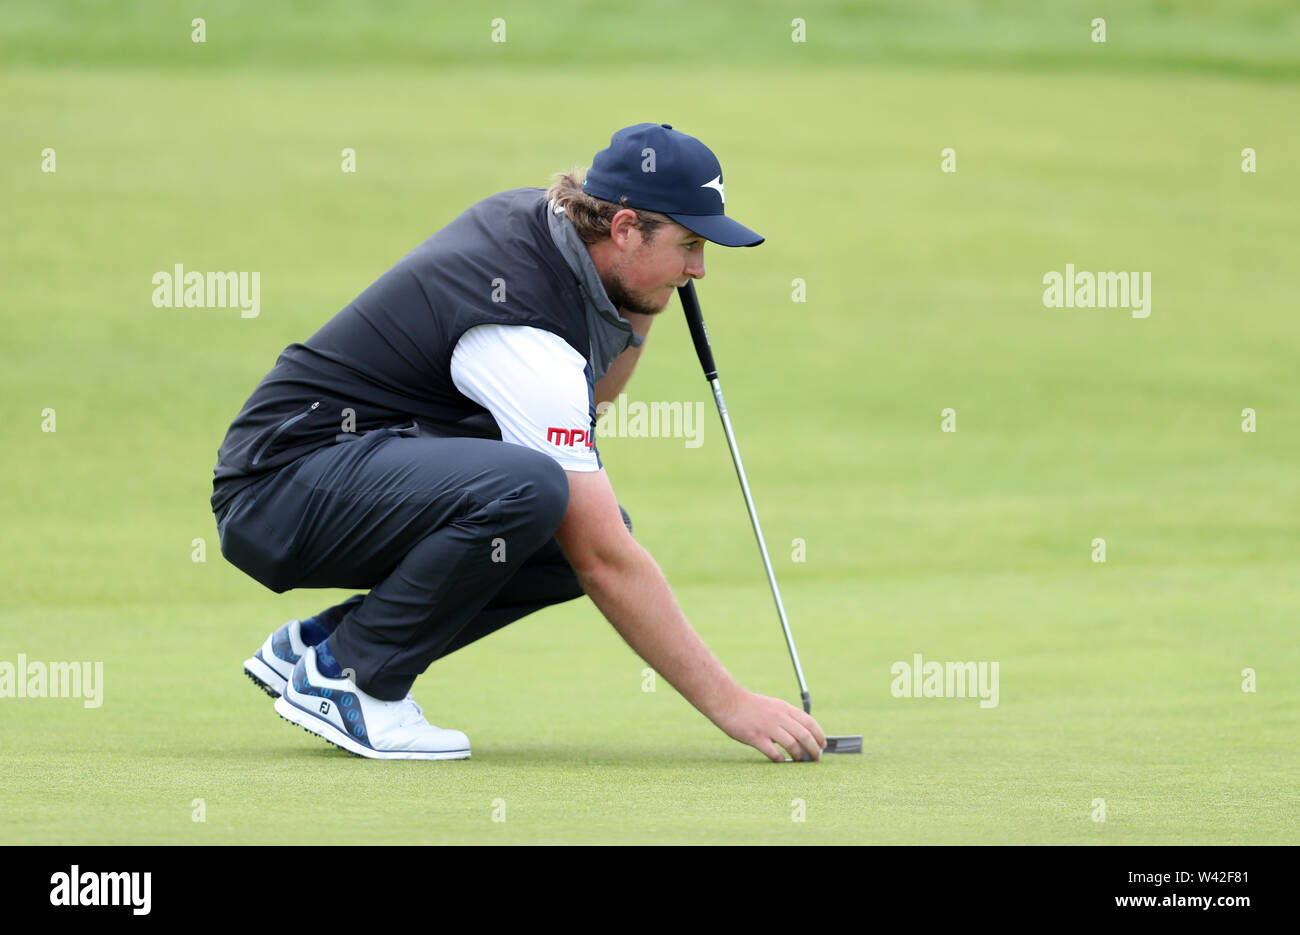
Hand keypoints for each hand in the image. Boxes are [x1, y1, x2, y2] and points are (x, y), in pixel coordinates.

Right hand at [712, 689, 827, 761]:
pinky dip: (781, 759)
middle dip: (814, 750)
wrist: (727, 701)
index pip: (810, 723)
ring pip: (793, 745)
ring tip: (800, 760)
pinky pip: (774, 753)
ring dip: (799, 756)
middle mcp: (779, 717)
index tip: (823, 745)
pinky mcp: (756, 738)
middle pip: (805, 736)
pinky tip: (781, 761)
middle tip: (816, 759)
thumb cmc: (750, 706)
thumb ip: (787, 716)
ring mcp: (767, 727)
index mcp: (784, 708)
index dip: (819, 736)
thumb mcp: (773, 705)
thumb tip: (801, 733)